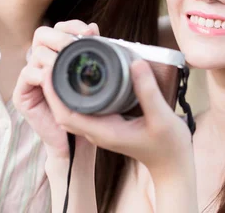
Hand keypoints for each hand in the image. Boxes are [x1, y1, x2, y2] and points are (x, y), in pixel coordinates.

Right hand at [12, 20, 99, 160]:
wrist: (77, 143)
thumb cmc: (87, 110)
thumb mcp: (93, 77)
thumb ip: (91, 52)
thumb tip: (93, 28)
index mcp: (57, 55)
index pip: (59, 28)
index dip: (72, 26)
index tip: (90, 32)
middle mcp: (41, 62)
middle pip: (42, 33)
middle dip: (61, 36)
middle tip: (76, 46)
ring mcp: (30, 77)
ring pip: (36, 53)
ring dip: (55, 56)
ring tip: (71, 65)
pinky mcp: (22, 94)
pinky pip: (27, 74)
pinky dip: (43, 74)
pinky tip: (56, 80)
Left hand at [46, 58, 193, 178]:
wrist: (173, 165)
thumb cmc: (169, 146)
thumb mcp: (162, 117)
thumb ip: (148, 91)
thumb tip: (135, 62)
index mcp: (104, 131)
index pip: (66, 114)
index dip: (54, 93)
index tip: (50, 69)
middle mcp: (98, 131)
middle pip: (64, 109)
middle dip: (54, 86)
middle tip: (55, 59)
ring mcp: (102, 128)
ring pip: (73, 108)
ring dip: (64, 88)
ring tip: (65, 63)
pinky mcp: (108, 123)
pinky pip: (85, 107)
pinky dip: (79, 92)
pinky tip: (85, 76)